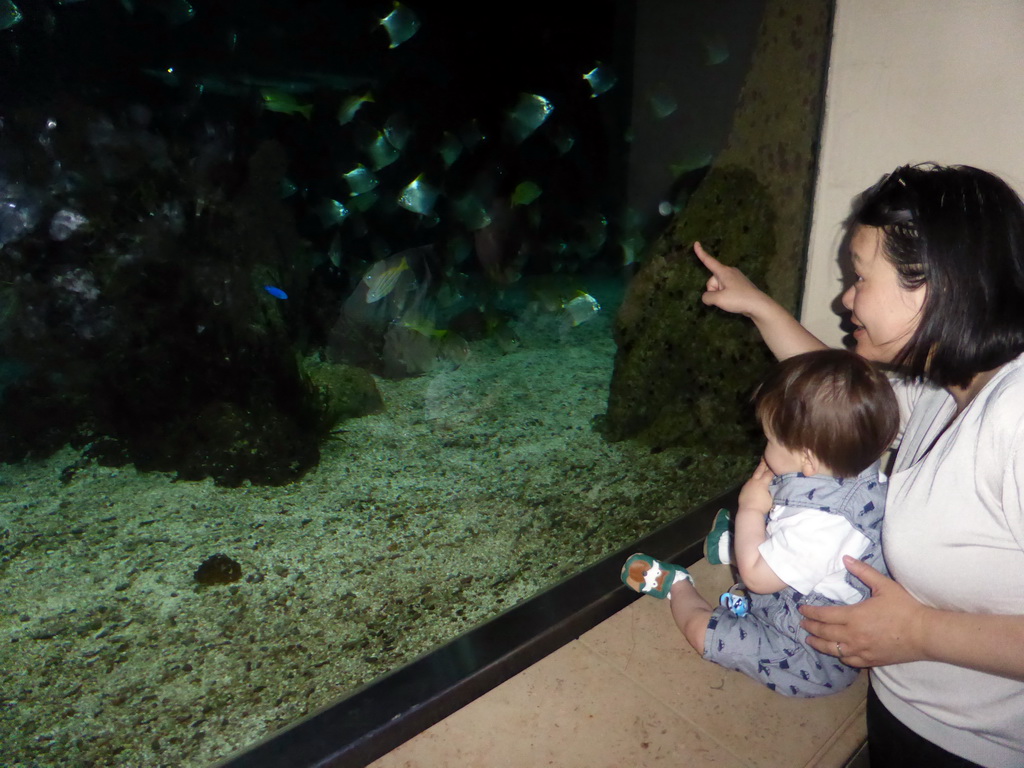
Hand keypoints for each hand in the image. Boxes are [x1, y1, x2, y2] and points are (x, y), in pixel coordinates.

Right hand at [694, 241, 768, 316]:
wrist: (759, 304)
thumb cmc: (738, 299)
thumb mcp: (718, 299)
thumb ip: (707, 296)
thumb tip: (707, 297)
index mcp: (724, 272)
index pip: (709, 261)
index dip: (701, 253)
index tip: (696, 243)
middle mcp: (730, 271)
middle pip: (713, 279)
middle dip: (713, 290)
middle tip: (723, 298)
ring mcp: (736, 277)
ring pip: (719, 285)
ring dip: (720, 293)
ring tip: (730, 300)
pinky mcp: (739, 284)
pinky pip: (726, 288)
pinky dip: (726, 294)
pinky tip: (733, 300)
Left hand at [737, 458, 773, 515]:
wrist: (748, 511)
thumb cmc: (762, 506)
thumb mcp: (771, 497)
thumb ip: (770, 490)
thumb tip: (770, 487)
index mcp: (762, 483)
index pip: (769, 473)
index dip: (773, 469)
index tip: (775, 464)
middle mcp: (754, 481)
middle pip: (759, 470)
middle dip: (763, 464)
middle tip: (764, 457)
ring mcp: (747, 484)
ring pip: (753, 476)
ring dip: (757, 472)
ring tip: (760, 469)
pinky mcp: (743, 489)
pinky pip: (749, 482)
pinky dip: (753, 480)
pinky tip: (754, 481)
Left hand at [800, 556, 929, 667]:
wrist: (924, 634)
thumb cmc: (905, 608)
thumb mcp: (884, 585)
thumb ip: (863, 571)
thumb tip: (846, 558)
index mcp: (854, 616)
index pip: (824, 615)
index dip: (811, 613)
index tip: (802, 610)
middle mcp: (853, 636)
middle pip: (824, 633)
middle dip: (811, 627)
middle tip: (802, 624)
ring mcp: (861, 650)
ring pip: (833, 650)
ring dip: (819, 644)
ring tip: (810, 640)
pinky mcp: (871, 660)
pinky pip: (849, 660)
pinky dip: (839, 656)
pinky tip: (836, 652)